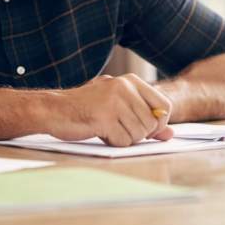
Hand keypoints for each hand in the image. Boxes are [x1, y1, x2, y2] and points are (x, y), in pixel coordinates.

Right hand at [52, 74, 173, 146]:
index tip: (145, 128)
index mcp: (130, 81)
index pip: (164, 105)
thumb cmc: (86, 109)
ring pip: (139, 134)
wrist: (54, 110)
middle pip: (152, 124)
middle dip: (139, 134)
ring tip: (107, 129)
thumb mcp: (118, 107)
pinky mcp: (104, 117)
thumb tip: (170, 133)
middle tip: (119, 128)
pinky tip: (100, 132)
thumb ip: (144, 117)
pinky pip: (123, 141)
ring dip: (125, 138)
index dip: (159, 123)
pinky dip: (113, 142)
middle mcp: (124, 87)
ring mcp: (114, 101)